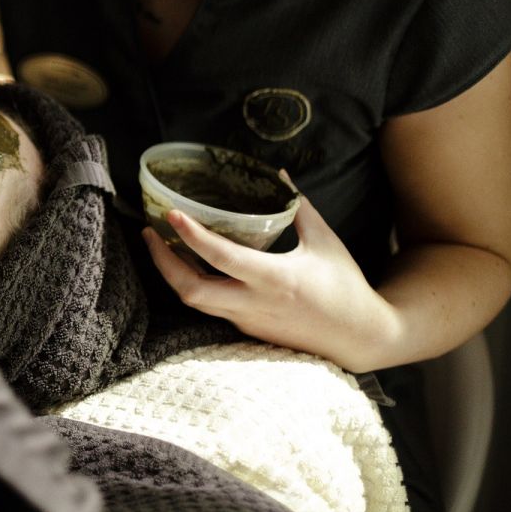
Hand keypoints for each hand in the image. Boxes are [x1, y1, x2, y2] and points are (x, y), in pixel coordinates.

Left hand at [143, 188, 397, 371]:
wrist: (361, 338)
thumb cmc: (345, 286)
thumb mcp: (325, 241)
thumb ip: (298, 206)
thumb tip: (279, 173)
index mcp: (275, 278)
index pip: (222, 258)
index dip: (191, 236)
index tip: (171, 214)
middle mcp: (254, 303)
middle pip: (191, 291)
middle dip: (162, 262)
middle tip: (149, 232)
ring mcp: (247, 320)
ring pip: (195, 302)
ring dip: (172, 274)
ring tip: (160, 243)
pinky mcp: (247, 329)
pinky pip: (210, 307)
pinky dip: (192, 285)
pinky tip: (186, 263)